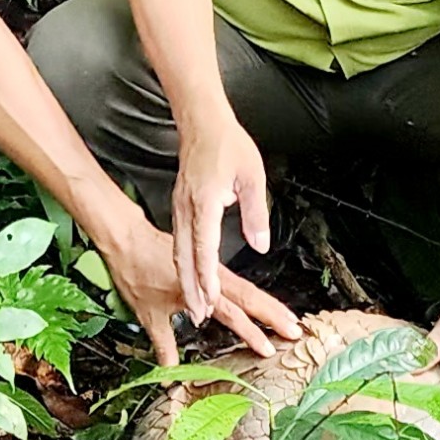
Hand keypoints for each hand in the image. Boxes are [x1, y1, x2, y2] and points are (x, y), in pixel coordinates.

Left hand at [99, 217, 301, 366]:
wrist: (129, 240)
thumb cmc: (137, 272)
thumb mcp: (148, 315)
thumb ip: (164, 345)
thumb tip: (168, 375)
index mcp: (199, 291)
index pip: (232, 315)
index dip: (252, 333)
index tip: (270, 347)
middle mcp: (212, 280)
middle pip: (251, 299)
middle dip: (274, 315)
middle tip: (296, 331)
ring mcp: (214, 272)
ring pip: (248, 290)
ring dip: (269, 305)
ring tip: (288, 318)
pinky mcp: (211, 269)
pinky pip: (239, 283)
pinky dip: (255, 295)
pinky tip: (263, 304)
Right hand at [171, 112, 268, 320]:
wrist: (202, 122)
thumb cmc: (228, 144)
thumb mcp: (252, 176)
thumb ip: (255, 213)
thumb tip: (261, 245)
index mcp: (204, 201)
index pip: (204, 246)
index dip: (207, 276)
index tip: (211, 299)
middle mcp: (187, 208)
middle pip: (185, 256)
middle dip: (192, 289)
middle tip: (200, 316)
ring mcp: (180, 207)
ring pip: (179, 251)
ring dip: (186, 280)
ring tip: (196, 306)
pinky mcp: (180, 205)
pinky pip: (178, 241)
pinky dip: (183, 264)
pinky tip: (189, 276)